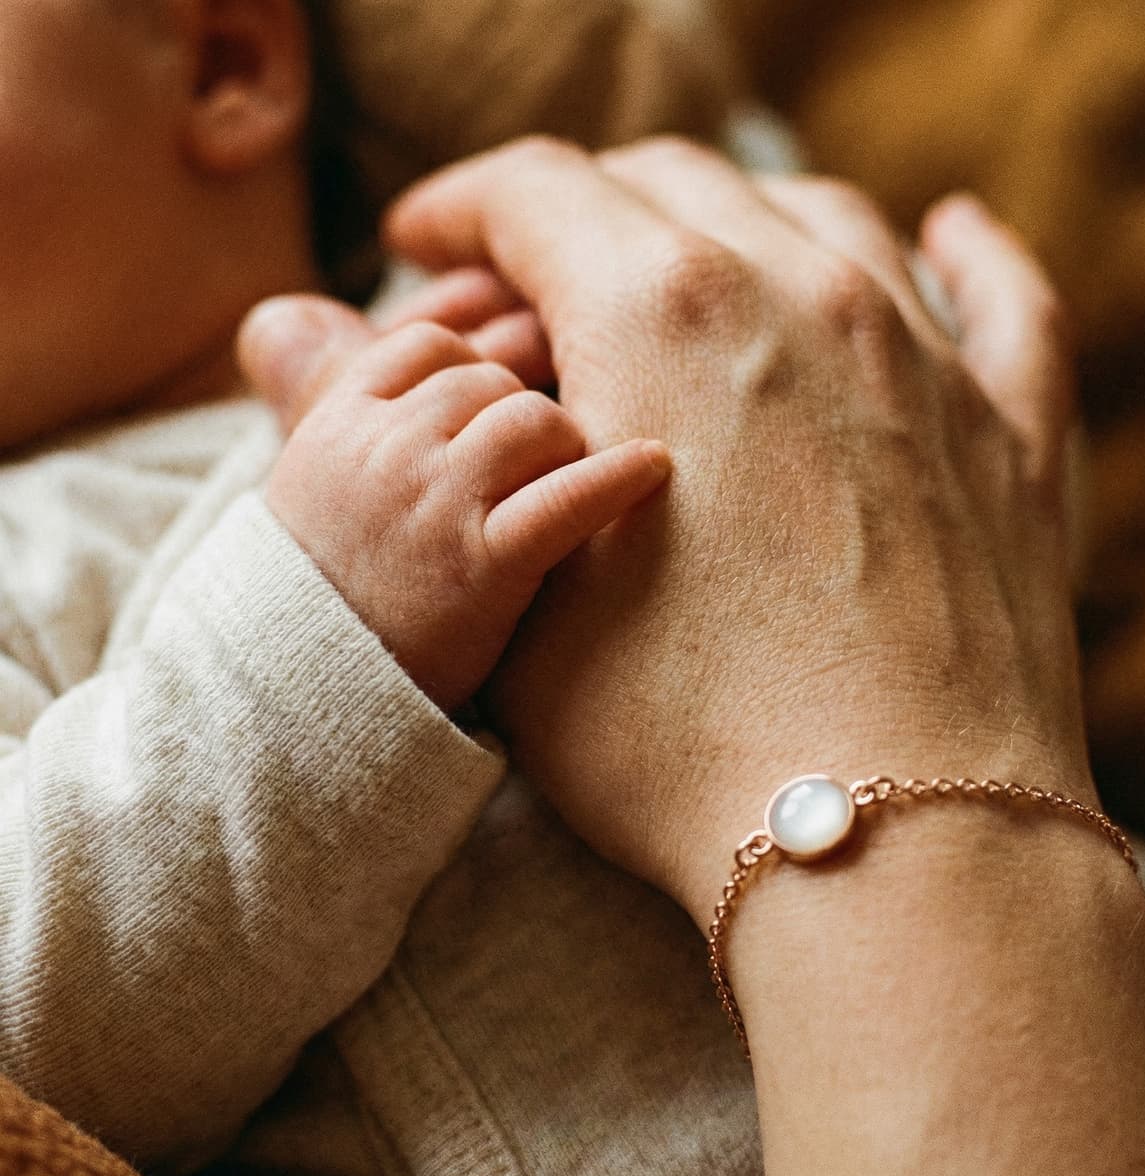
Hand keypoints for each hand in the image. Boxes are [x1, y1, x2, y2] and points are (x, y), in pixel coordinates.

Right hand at [238, 304, 668, 710]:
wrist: (302, 704)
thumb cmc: (321, 591)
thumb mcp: (310, 480)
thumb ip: (332, 394)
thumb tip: (329, 312)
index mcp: (336, 422)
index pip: (429, 343)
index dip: (480, 361)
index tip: (508, 397)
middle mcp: (381, 449)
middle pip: (489, 378)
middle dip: (527, 411)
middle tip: (546, 459)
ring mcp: (430, 503)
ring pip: (531, 421)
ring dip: (564, 445)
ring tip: (566, 486)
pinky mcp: (480, 567)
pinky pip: (565, 497)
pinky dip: (616, 479)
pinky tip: (653, 468)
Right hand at [381, 137, 1086, 921]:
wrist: (886, 846)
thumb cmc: (676, 743)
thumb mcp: (507, 597)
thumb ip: (416, 443)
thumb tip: (286, 331)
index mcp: (656, 316)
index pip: (532, 195)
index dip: (458, 207)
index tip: (422, 238)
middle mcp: (796, 292)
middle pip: (665, 186)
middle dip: (576, 214)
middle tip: (531, 279)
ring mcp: (918, 350)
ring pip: (813, 215)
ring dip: (730, 221)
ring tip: (685, 272)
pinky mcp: (1005, 428)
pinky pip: (995, 298)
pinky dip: (965, 256)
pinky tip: (948, 233)